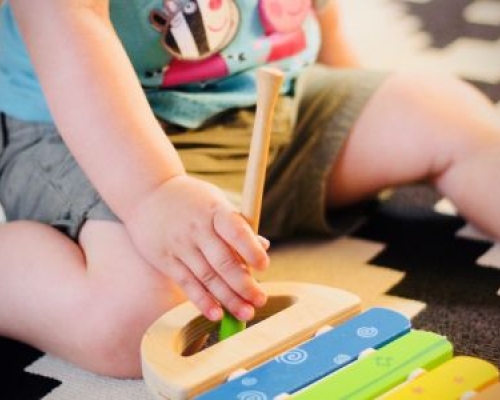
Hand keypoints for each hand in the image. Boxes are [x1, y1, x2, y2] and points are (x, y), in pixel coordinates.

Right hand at [124, 175, 269, 321]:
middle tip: (260, 300)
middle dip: (243, 284)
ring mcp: (180, 245)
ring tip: (246, 313)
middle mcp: (197, 229)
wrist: (146, 194)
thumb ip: (238, 225)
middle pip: (223, 261)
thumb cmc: (191, 200)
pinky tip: (216, 314)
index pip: (235, 231)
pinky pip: (187, 283)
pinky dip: (202, 301)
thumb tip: (263, 246)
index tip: (264, 266)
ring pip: (207, 277)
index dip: (250, 250)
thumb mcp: (216, 203)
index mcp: (215, 211)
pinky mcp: (166, 260)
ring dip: (228, 298)